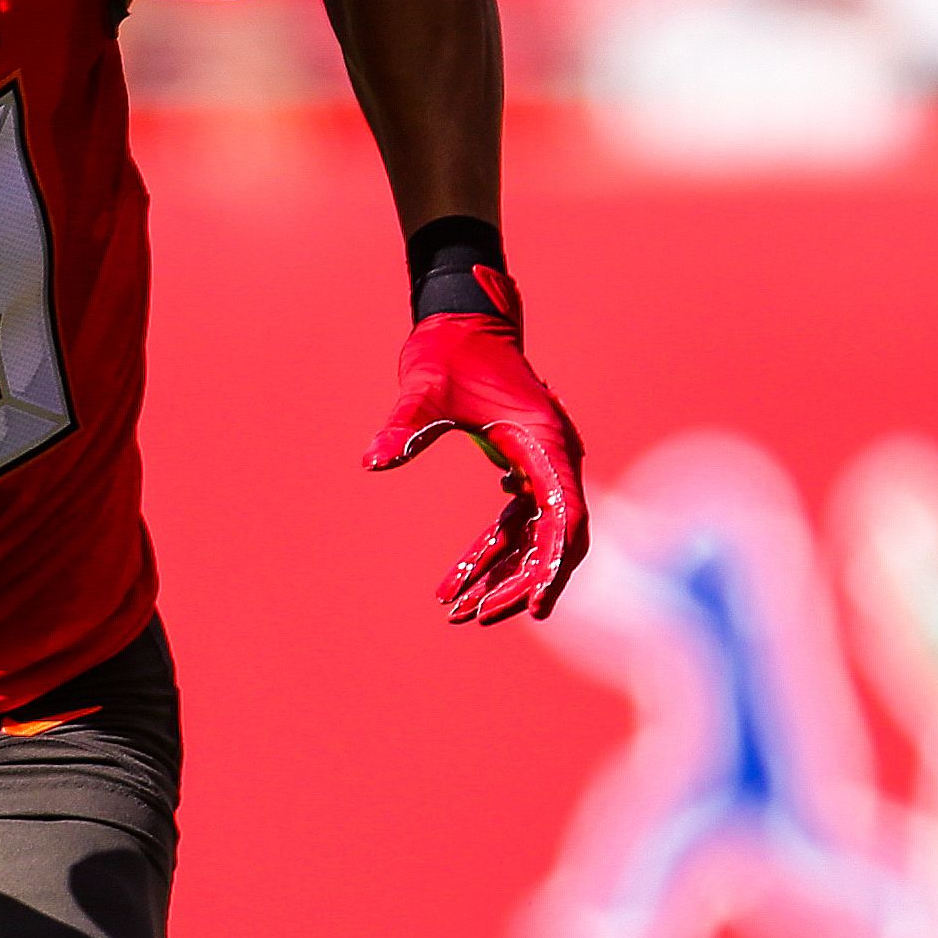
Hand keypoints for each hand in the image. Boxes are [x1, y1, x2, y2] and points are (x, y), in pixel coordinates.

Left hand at [363, 272, 586, 623]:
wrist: (459, 321)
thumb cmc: (447, 350)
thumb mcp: (423, 387)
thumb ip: (404, 423)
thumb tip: (373, 459)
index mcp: (544, 441)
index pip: (564, 517)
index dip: (553, 564)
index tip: (535, 605)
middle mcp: (553, 456)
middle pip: (553, 537)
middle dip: (520, 581)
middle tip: (477, 616)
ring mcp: (541, 462)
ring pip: (533, 535)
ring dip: (502, 573)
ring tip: (459, 612)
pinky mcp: (522, 464)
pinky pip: (515, 520)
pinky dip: (490, 550)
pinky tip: (459, 577)